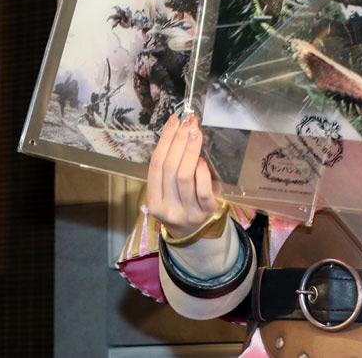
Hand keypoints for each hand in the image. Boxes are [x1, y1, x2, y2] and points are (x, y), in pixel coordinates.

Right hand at [147, 115, 219, 237]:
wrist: (198, 239)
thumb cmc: (181, 209)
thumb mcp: (167, 197)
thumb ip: (168, 173)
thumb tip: (177, 135)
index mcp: (154, 203)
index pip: (156, 166)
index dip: (164, 141)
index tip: (173, 121)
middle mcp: (168, 209)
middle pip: (170, 168)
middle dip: (178, 140)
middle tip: (188, 122)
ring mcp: (188, 212)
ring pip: (184, 176)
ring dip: (190, 150)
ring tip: (196, 133)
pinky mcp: (207, 213)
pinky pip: (203, 189)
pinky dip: (202, 172)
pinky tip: (201, 160)